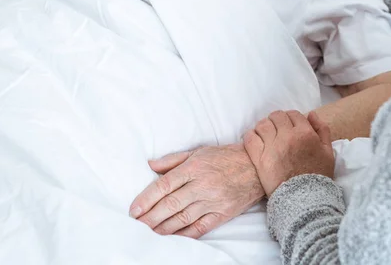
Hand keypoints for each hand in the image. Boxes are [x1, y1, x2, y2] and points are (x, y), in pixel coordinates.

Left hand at [129, 144, 264, 237]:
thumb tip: (150, 166)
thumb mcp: (198, 152)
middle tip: (136, 225)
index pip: (164, 185)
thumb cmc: (225, 158)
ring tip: (148, 233)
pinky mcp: (221, 214)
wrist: (256, 167)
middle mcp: (201, 185)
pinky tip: (171, 238)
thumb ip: (173, 160)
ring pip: (182, 218)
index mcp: (193, 168)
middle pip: (170, 204)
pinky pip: (199, 228)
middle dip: (150, 217)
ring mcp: (212, 201)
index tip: (134, 210)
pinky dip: (184, 235)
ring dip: (162, 228)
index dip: (146, 198)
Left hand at [243, 111, 334, 196]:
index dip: (291, 118)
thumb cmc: (318, 176)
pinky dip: (250, 136)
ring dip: (263, 127)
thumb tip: (311, 114)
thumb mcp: (328, 152)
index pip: (293, 114)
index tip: (289, 126)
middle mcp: (287, 136)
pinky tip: (255, 141)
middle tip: (277, 130)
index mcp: (305, 133)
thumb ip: (322, 130)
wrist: (304, 200)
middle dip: (277, 120)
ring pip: (262, 124)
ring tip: (265, 135)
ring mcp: (272, 146)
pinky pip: (250, 138)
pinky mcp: (259, 158)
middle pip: (277, 116)